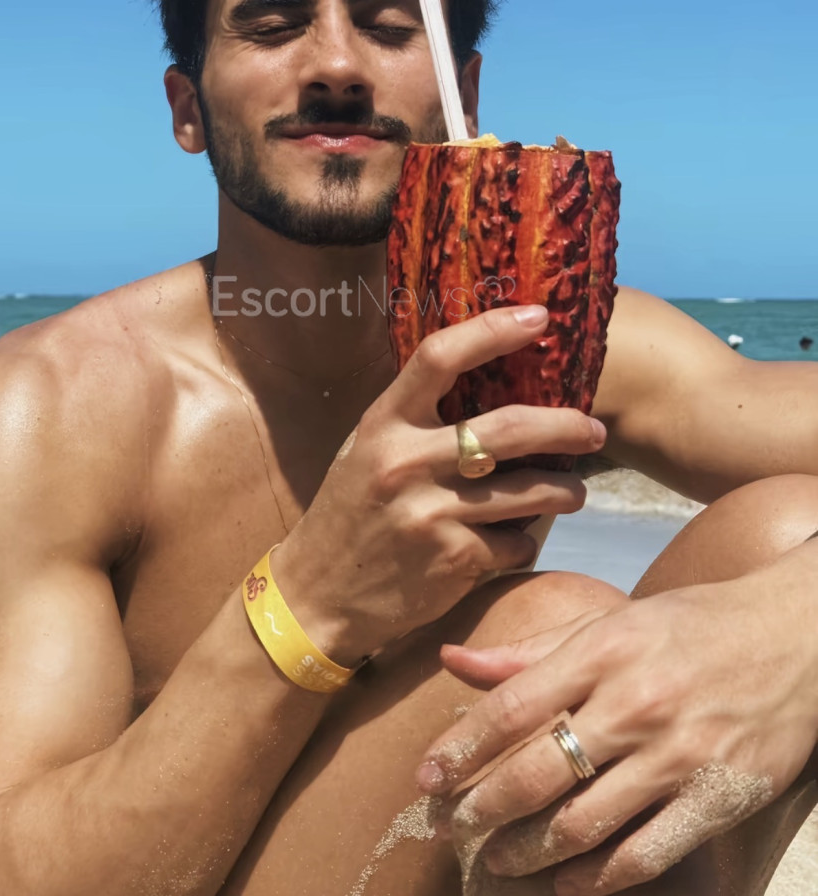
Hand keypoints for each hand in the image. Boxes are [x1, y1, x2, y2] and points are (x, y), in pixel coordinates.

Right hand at [276, 305, 604, 662]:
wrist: (318, 595)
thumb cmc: (349, 513)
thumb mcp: (366, 451)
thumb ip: (416, 420)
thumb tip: (492, 383)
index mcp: (383, 424)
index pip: (440, 358)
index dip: (493, 330)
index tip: (538, 317)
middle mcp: (406, 462)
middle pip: (509, 428)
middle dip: (565, 427)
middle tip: (594, 430)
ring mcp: (431, 514)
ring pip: (528, 493)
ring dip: (565, 490)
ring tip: (575, 491)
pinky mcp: (451, 561)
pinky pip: (514, 544)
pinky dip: (523, 541)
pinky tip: (516, 540)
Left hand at [417, 555, 817, 893]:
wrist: (794, 634)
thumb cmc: (690, 625)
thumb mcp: (609, 623)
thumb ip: (529, 650)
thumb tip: (453, 663)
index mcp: (602, 651)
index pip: (511, 708)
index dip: (459, 750)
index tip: (426, 780)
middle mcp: (634, 702)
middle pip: (537, 772)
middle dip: (481, 809)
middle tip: (451, 829)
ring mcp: (677, 755)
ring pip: (583, 823)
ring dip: (528, 852)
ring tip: (496, 861)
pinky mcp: (717, 797)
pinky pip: (645, 854)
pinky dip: (597, 880)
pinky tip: (566, 885)